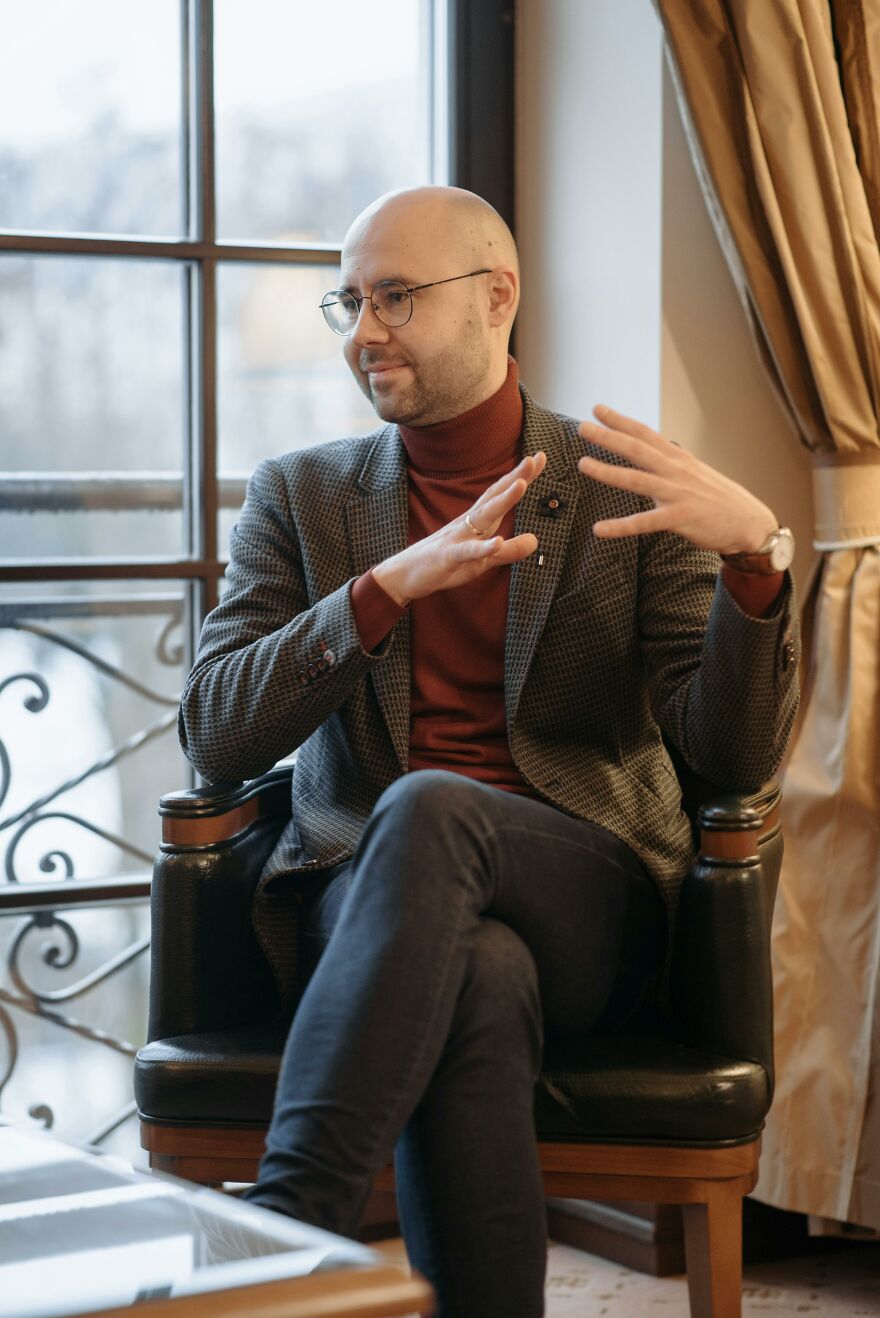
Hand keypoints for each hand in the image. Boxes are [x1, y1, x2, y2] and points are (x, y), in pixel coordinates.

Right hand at [373, 452, 546, 604]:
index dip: (522, 477)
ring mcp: (457, 538)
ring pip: (482, 517)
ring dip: (502, 500)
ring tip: (522, 484)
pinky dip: (482, 547)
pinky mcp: (447, 557)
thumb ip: (508, 552)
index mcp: (477, 522)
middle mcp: (468, 524)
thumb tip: (535, 540)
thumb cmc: (444, 564)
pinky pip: (467, 551)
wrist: (405, 575)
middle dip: (515, 477)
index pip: (501, 495)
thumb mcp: (482, 561)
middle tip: (535, 458)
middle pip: (494, 497)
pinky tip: (498, 542)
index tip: (540, 456)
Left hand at [577, 406, 777, 553]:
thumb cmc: (719, 500)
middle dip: (608, 437)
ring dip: (607, 471)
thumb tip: (649, 454)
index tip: (598, 408)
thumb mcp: (694, 474)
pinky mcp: (680, 518)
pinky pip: (644, 523)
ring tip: (582, 464)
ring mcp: (678, 493)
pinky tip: (598, 529)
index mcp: (678, 459)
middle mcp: (676, 471)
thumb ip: (670, 464)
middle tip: (582, 426)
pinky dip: (620, 527)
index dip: (621, 420)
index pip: (645, 434)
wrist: (750, 523)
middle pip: (637, 449)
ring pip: (637, 480)